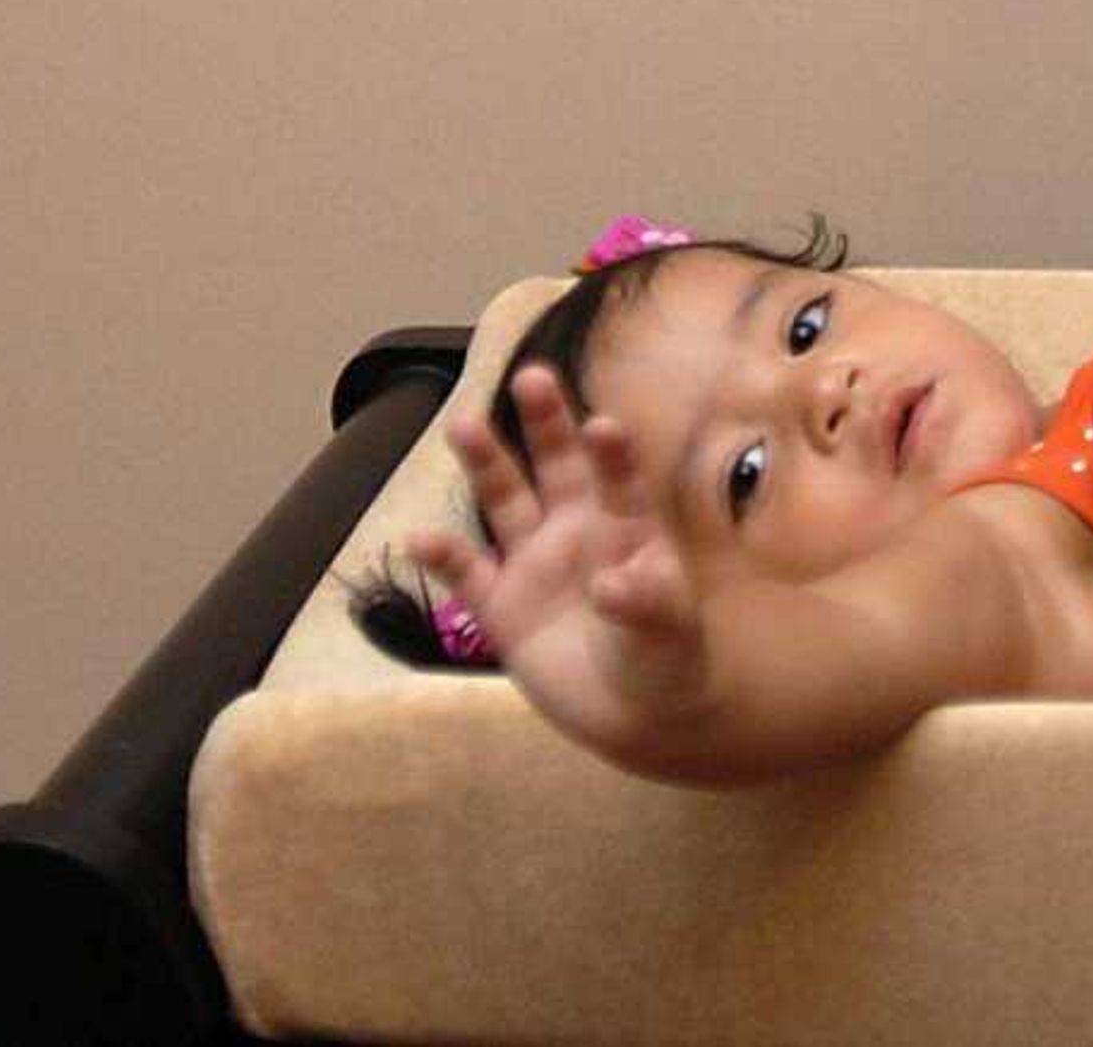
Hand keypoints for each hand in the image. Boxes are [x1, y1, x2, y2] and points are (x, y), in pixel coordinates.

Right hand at [409, 364, 723, 772]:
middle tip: (532, 376)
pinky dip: (444, 557)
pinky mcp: (501, 605)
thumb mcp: (671, 631)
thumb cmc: (669, 657)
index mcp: (629, 525)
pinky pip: (468, 573)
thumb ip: (645, 602)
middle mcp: (578, 527)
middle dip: (545, 421)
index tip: (603, 427)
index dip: (613, 454)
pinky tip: (421, 538)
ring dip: (486, 463)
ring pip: (506, 499)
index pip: (621, 479)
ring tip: (464, 424)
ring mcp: (535, 562)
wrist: (636, 714)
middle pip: (557, 463)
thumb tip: (610, 586)